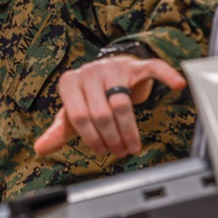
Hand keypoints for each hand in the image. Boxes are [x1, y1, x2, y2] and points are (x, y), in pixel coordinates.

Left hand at [33, 55, 186, 157]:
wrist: (107, 70)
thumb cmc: (88, 96)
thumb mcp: (72, 112)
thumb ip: (58, 130)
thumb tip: (40, 148)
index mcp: (69, 83)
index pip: (78, 116)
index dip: (91, 137)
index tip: (102, 151)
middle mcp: (89, 72)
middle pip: (101, 112)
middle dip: (111, 137)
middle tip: (120, 152)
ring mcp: (112, 67)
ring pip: (122, 102)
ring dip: (129, 129)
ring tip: (132, 146)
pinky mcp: (135, 65)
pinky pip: (152, 68)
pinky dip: (166, 75)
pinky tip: (177, 85)